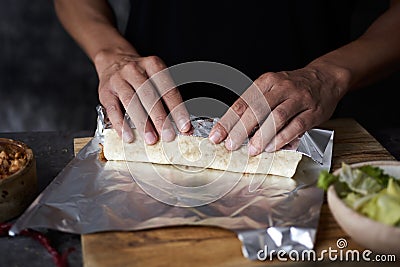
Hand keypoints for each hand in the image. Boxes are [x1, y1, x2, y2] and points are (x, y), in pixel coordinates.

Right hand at [95, 50, 190, 143]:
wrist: (113, 60)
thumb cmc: (140, 75)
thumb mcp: (155, 78)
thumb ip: (168, 99)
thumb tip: (184, 125)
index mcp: (153, 65)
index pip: (168, 89)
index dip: (177, 109)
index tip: (184, 126)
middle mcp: (135, 70)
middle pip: (149, 96)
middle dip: (160, 118)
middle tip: (168, 135)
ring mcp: (118, 80)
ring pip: (131, 102)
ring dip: (142, 123)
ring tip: (151, 139)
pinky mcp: (105, 92)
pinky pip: (113, 109)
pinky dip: (121, 124)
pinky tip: (129, 136)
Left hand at [209, 65, 348, 154]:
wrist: (325, 78)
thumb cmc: (292, 87)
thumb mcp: (271, 88)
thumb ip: (255, 105)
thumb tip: (233, 129)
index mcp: (266, 81)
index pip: (242, 102)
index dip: (227, 121)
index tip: (216, 136)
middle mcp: (281, 87)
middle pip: (257, 109)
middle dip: (241, 129)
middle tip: (231, 145)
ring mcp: (298, 99)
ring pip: (277, 117)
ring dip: (262, 135)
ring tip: (252, 149)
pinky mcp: (313, 111)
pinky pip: (296, 126)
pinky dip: (283, 138)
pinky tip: (272, 147)